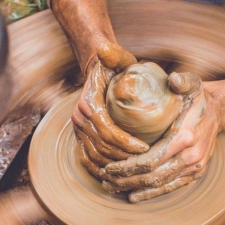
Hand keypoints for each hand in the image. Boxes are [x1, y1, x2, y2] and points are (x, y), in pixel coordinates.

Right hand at [72, 43, 148, 178]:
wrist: (97, 71)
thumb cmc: (113, 67)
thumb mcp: (117, 58)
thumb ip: (115, 55)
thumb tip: (104, 49)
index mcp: (88, 104)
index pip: (108, 131)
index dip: (126, 143)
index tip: (146, 148)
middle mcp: (78, 119)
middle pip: (102, 148)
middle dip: (124, 158)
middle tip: (145, 162)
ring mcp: (77, 130)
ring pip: (95, 157)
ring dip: (115, 166)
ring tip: (135, 169)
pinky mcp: (79, 137)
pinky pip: (86, 159)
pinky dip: (99, 169)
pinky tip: (115, 176)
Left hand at [101, 72, 219, 201]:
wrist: (219, 112)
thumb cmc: (198, 97)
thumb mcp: (192, 83)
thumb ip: (182, 80)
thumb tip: (173, 78)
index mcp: (185, 137)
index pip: (152, 160)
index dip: (128, 167)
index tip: (109, 166)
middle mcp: (191, 157)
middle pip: (152, 176)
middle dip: (126, 180)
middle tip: (105, 180)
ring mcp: (194, 168)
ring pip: (160, 185)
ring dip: (135, 189)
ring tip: (113, 187)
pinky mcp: (195, 174)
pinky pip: (171, 187)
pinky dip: (151, 193)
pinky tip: (134, 196)